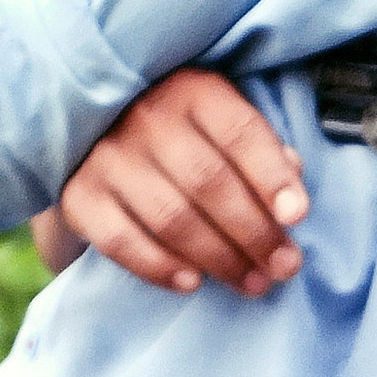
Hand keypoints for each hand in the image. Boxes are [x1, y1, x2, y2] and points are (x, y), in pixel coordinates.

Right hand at [60, 68, 310, 295]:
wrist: (96, 129)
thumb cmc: (185, 131)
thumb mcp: (226, 122)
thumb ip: (262, 153)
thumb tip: (292, 189)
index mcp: (194, 93)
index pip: (240, 134)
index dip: (272, 177)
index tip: (298, 217)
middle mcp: (146, 119)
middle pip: (209, 183)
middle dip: (254, 233)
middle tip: (285, 267)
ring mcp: (107, 157)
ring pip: (171, 217)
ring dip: (219, 258)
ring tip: (254, 283)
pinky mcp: (78, 195)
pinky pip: (120, 241)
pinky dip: (159, 267)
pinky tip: (193, 284)